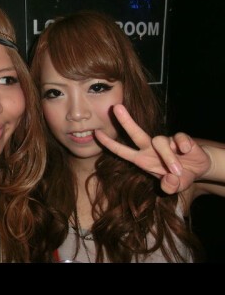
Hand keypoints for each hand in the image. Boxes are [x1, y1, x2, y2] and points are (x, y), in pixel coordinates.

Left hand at [94, 104, 210, 193]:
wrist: (199, 168)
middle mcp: (150, 148)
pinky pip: (179, 138)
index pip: (122, 151)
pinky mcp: (181, 138)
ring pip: (160, 141)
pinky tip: (186, 151)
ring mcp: (165, 142)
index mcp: (143, 159)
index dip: (109, 144)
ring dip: (169, 156)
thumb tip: (170, 180)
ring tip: (178, 170)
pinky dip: (183, 145)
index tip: (96, 133)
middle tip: (116, 107)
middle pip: (135, 133)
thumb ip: (170, 186)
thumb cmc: (179, 175)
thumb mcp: (174, 186)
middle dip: (125, 121)